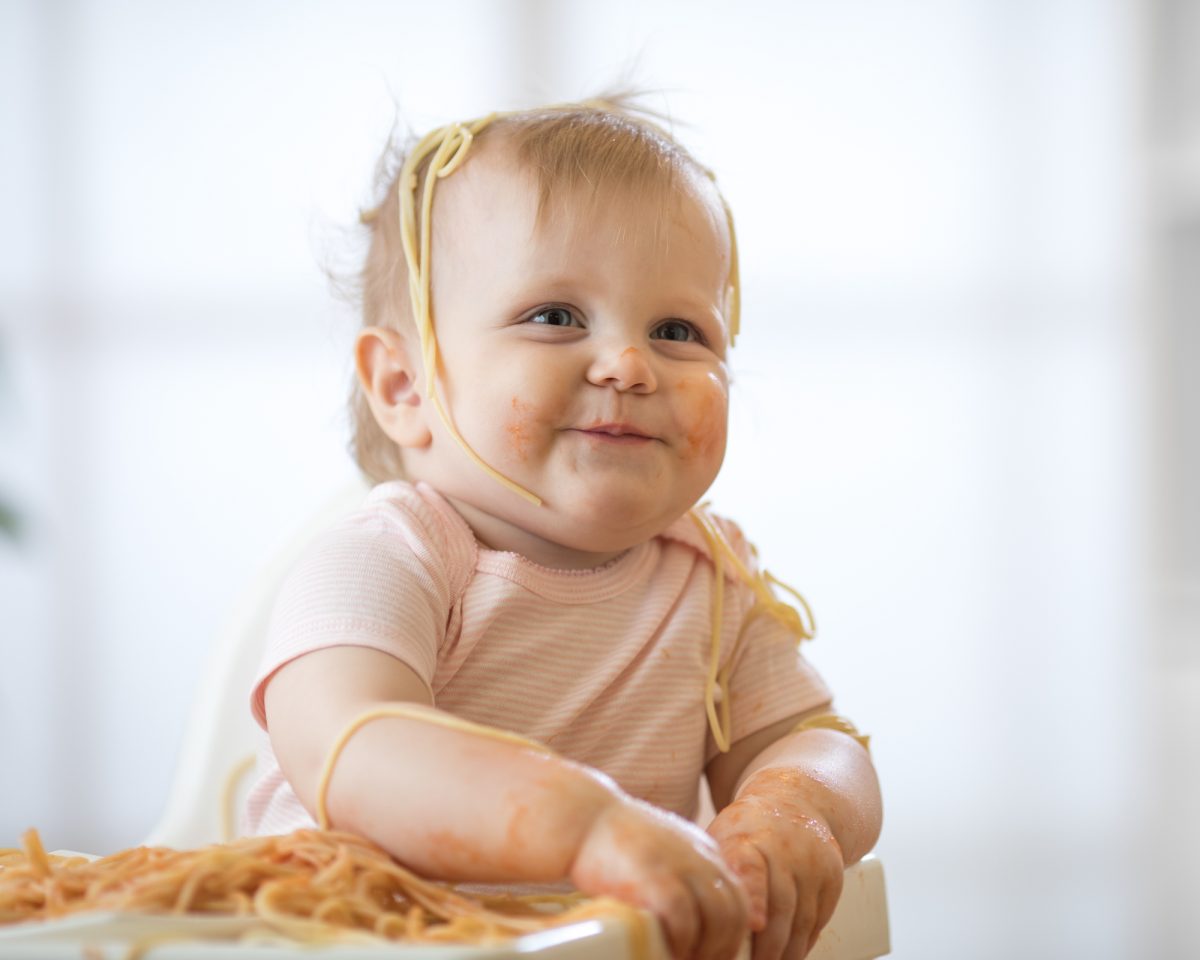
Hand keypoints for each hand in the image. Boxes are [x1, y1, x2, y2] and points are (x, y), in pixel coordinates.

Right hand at [570, 795, 749, 959]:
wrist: (582, 817)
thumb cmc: (612, 840)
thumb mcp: (660, 849)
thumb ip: (679, 872)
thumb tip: (686, 914)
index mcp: (703, 851)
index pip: (737, 898)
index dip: (730, 931)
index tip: (713, 951)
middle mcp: (699, 856)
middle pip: (734, 912)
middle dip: (722, 947)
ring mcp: (680, 866)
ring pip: (718, 921)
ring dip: (705, 950)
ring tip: (682, 958)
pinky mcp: (657, 878)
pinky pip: (684, 922)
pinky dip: (680, 944)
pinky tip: (666, 950)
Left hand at [706, 768, 844, 959]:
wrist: (793, 799)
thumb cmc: (746, 829)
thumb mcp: (722, 837)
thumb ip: (716, 873)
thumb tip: (694, 915)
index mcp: (749, 837)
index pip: (751, 868)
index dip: (753, 897)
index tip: (752, 923)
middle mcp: (785, 848)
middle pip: (780, 905)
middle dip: (767, 946)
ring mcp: (813, 862)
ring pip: (803, 918)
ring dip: (787, 952)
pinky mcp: (833, 874)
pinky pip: (820, 918)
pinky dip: (805, 941)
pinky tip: (790, 954)